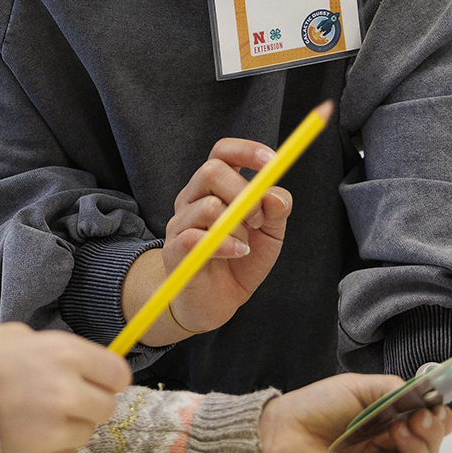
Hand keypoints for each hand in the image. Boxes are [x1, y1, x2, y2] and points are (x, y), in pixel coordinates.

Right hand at [0, 323, 131, 452]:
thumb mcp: (16, 336)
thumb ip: (57, 351)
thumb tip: (88, 367)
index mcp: (63, 356)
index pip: (117, 374)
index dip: (107, 378)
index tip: (98, 381)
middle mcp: (64, 394)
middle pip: (106, 407)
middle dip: (87, 403)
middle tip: (59, 400)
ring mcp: (52, 433)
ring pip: (85, 434)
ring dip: (65, 426)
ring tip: (30, 417)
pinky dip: (49, 450)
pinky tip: (23, 436)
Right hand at [120, 139, 292, 347]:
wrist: (215, 302)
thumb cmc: (241, 259)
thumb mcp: (270, 233)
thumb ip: (277, 211)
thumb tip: (275, 196)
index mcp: (215, 187)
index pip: (222, 152)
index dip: (246, 150)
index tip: (272, 161)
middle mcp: (193, 198)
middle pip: (211, 171)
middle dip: (244, 193)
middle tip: (259, 219)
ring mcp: (180, 223)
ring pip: (207, 206)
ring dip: (237, 227)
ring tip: (245, 245)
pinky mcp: (174, 250)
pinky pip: (196, 238)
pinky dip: (226, 246)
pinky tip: (238, 253)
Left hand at [253, 374, 451, 452]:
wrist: (281, 433)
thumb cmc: (312, 409)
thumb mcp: (358, 388)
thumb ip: (395, 389)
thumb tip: (425, 396)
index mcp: (389, 420)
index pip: (430, 424)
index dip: (439, 418)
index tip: (433, 407)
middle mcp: (390, 445)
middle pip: (432, 447)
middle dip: (432, 431)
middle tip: (418, 418)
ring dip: (417, 447)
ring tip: (395, 431)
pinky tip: (377, 452)